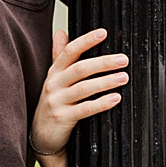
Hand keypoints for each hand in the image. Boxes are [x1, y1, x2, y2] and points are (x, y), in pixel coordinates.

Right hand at [32, 27, 128, 157]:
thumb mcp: (53, 79)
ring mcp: (57, 101)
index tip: (103, 33)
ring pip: (84, 88)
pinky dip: (101, 103)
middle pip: (79, 68)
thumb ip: (58, 56)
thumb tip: (61, 32)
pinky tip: (116, 98)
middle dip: (103, 62)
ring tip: (124, 77)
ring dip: (106, 81)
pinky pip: (85, 109)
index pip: (69, 52)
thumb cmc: (53, 103)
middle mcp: (54, 84)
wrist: (41, 134)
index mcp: (54, 72)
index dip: (85, 41)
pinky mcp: (62, 118)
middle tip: (123, 60)